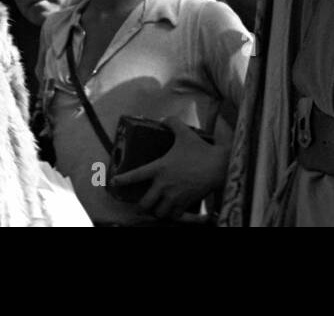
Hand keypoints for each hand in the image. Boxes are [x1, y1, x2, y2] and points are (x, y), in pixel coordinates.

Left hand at [110, 118, 228, 220]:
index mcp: (160, 167)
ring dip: (157, 211)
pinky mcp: (185, 203)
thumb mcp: (185, 133)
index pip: (136, 175)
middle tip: (143, 203)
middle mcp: (164, 184)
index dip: (123, 180)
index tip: (114, 182)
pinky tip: (172, 211)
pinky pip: (173, 216)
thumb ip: (172, 123)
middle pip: (145, 203)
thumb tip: (164, 118)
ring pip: (158, 213)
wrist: (219, 165)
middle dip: (142, 205)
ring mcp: (174, 196)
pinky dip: (171, 215)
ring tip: (157, 208)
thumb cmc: (201, 149)